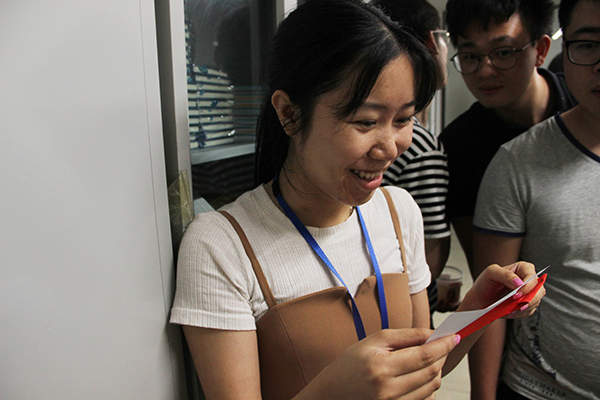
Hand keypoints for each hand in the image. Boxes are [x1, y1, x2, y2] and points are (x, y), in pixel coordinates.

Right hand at [303, 329, 459, 399]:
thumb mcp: (372, 342)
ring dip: (437, 370)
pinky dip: (429, 386)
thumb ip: (404, 336)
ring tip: (430, 358)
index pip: (423, 355)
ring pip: (431, 387)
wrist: (331, 394)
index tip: (454, 336)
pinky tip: (421, 375)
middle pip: (431, 372)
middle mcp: (388, 389)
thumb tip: (431, 333)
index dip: (443, 345)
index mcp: (381, 366)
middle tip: (444, 343)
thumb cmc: (349, 365)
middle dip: (442, 355)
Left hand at [461, 262, 545, 317]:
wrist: (481, 299)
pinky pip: (529, 311)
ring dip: (523, 308)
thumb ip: (505, 274)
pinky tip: (509, 312)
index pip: (532, 276)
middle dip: (529, 300)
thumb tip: (519, 282)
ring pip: (535, 302)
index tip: (517, 295)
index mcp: (522, 268)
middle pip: (539, 290)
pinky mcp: (527, 304)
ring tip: (509, 310)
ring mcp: (529, 293)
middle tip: (516, 305)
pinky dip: (520, 314)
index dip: (527, 286)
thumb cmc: (485, 283)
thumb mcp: (491, 273)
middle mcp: (528, 280)